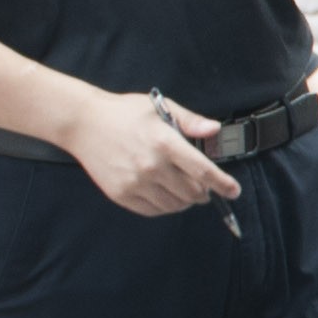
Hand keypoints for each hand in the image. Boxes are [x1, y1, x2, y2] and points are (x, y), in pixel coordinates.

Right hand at [69, 89, 240, 215]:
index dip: (223, 184)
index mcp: (165, 142)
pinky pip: (153, 210)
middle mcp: (151, 166)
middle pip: (192, 193)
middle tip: (203, 187)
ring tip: (184, 189)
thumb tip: (215, 130)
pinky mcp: (121, 194)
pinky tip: (165, 194)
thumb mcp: (160, 107)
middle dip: (204, 192)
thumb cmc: (125, 113)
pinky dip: (165, 206)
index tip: (234, 191)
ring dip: (185, 201)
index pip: (203, 171)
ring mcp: (135, 182)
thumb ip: (190, 121)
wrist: (84, 124)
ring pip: (175, 205)